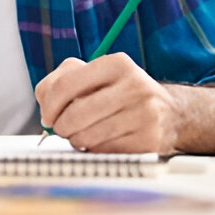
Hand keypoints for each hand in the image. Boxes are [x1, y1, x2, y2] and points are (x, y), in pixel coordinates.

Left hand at [34, 54, 179, 154]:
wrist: (169, 114)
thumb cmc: (122, 94)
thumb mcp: (95, 75)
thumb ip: (61, 81)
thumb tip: (44, 105)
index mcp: (116, 64)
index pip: (65, 85)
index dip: (49, 105)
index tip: (47, 116)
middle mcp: (134, 86)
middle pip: (74, 114)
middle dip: (61, 127)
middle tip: (62, 128)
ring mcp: (144, 114)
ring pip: (87, 136)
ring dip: (76, 140)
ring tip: (83, 134)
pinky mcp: (148, 141)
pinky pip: (103, 151)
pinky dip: (94, 150)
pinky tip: (101, 140)